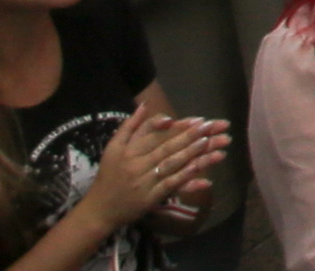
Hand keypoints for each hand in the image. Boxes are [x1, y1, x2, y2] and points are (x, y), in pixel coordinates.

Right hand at [99, 92, 229, 223]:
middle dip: (194, 137)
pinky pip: (171, 186)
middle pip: (169, 148)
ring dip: (195, 155)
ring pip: (173, 165)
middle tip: (215, 128)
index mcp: (130, 150)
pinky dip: (188, 179)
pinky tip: (205, 175)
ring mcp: (145, 182)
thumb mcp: (113, 148)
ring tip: (216, 146)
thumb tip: (145, 105)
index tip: (199, 120)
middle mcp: (137, 165)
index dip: (180, 128)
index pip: (159, 136)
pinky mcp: (150, 199)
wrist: (99, 209)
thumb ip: (130, 126)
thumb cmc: (109, 175)